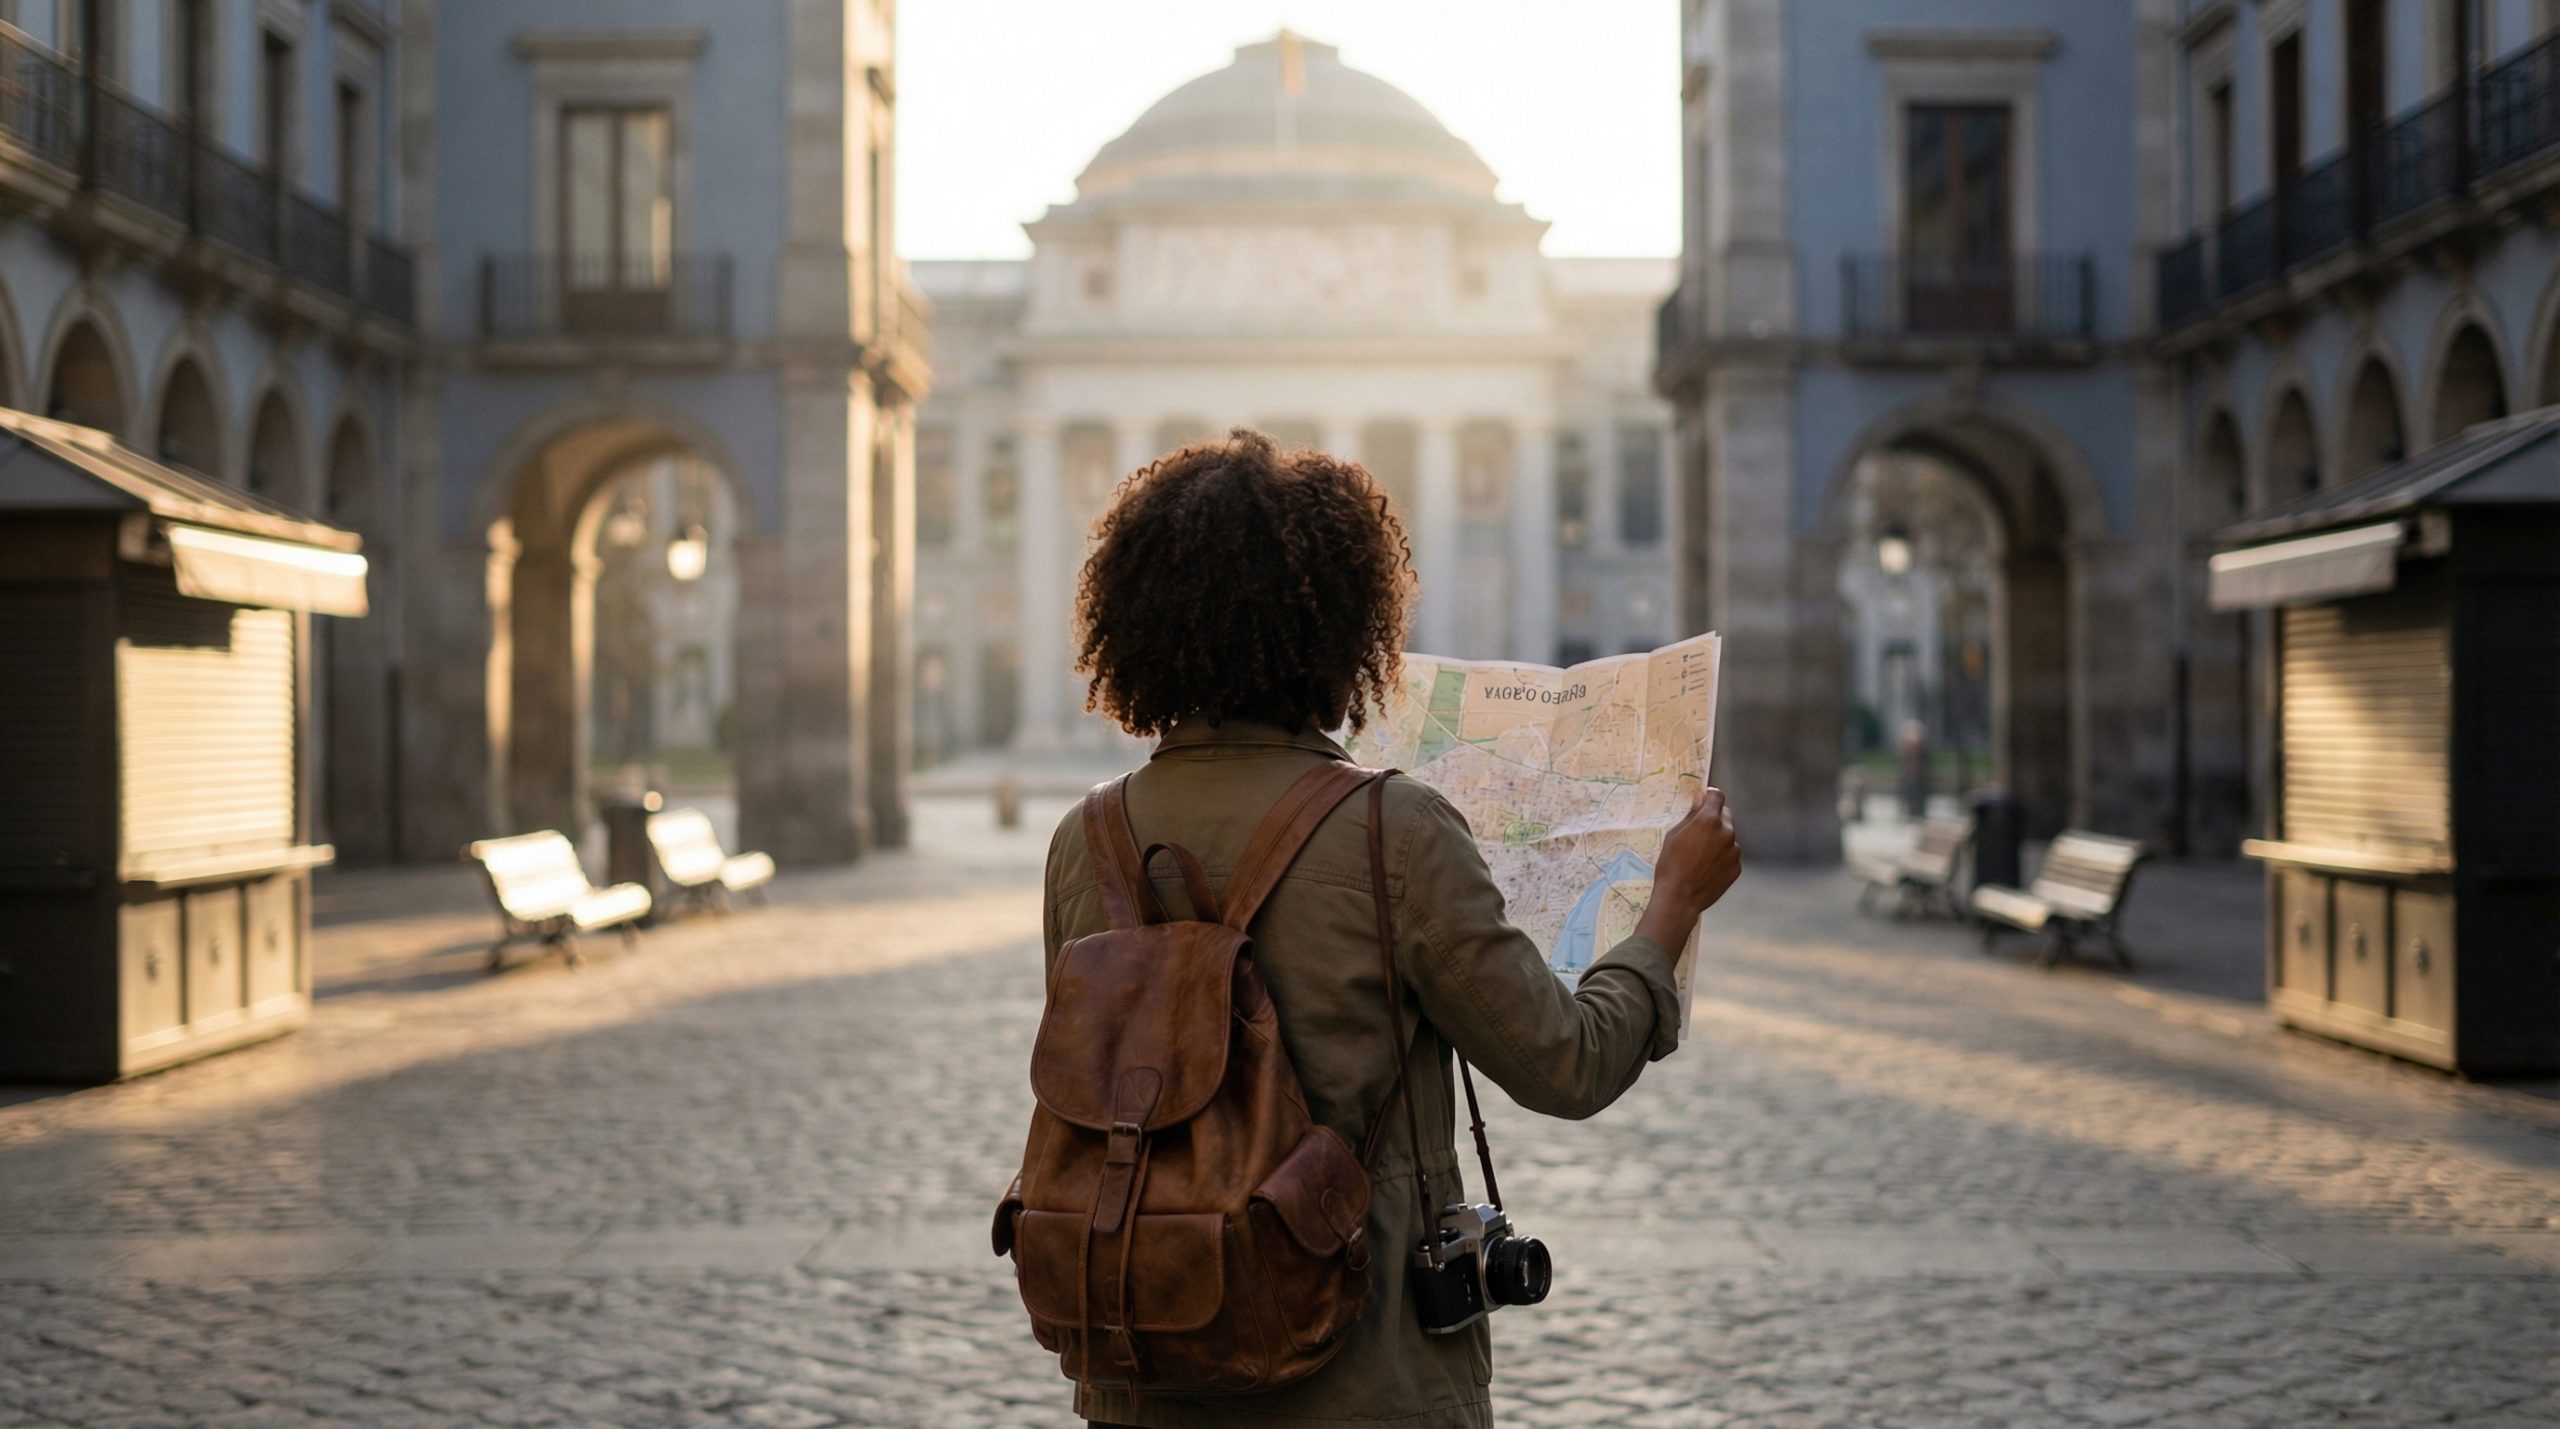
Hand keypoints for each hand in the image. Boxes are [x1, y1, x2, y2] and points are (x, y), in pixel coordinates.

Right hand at [1638, 787, 1740, 946]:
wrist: (1680, 898)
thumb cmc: (1671, 864)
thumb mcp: (1674, 835)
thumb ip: (1691, 815)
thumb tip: (1701, 798)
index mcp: (1709, 820)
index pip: (1717, 796)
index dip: (1710, 797)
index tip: (1704, 801)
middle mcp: (1727, 832)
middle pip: (1725, 815)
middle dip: (1714, 819)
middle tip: (1698, 833)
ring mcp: (1734, 851)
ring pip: (1728, 837)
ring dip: (1719, 840)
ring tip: (1701, 856)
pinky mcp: (1737, 867)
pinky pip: (1730, 855)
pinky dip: (1722, 858)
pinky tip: (1707, 868)